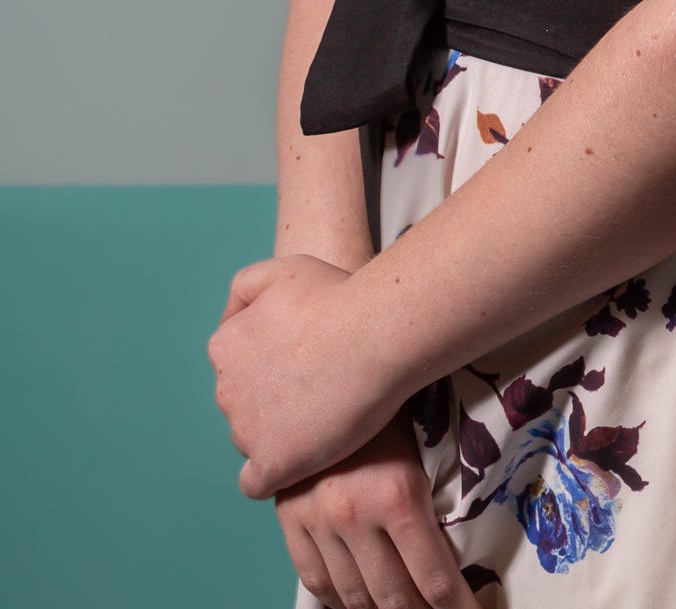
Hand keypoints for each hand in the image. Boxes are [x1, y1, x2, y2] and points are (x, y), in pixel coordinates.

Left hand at [209, 254, 400, 497]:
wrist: (374, 334)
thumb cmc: (336, 297)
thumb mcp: (283, 269)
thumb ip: (246, 289)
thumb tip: (234, 321)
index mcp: (224, 345)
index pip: (236, 366)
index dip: (270, 365)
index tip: (304, 361)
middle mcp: (225, 390)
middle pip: (244, 405)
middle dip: (273, 400)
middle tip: (320, 387)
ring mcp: (245, 431)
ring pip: (253, 441)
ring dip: (281, 433)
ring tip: (326, 417)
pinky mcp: (272, 464)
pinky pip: (256, 483)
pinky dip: (278, 473)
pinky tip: (305, 459)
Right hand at [277, 409, 480, 608]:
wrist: (329, 361)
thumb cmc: (391, 396)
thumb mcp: (426, 439)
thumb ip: (437, 495)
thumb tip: (462, 546)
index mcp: (397, 493)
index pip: (436, 580)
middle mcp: (354, 513)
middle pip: (394, 598)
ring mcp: (317, 518)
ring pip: (353, 596)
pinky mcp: (290, 517)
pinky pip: (315, 578)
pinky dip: (336, 599)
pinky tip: (356, 601)